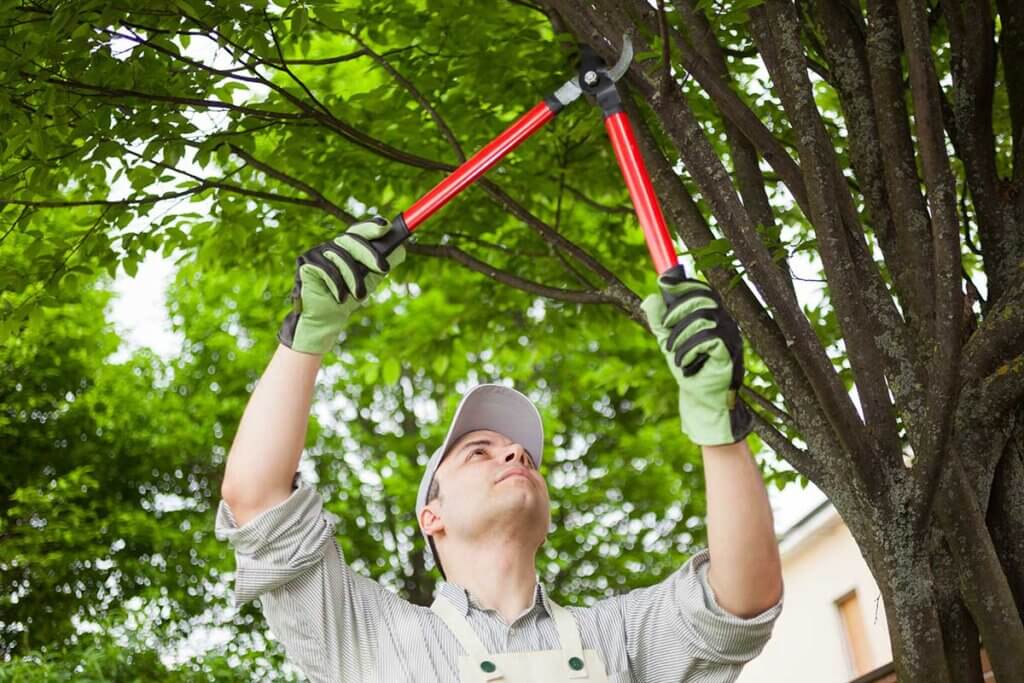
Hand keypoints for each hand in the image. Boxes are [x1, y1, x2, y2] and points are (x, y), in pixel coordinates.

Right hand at [278, 218, 405, 354]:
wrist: (329, 317)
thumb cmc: (350, 296)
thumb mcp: (372, 278)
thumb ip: (384, 262)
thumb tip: (402, 248)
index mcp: (347, 246)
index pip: (360, 230)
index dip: (372, 226)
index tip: (386, 226)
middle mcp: (331, 245)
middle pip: (352, 239)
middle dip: (369, 254)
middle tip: (384, 268)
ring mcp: (317, 252)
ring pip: (341, 256)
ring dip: (353, 278)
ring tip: (358, 296)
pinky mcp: (305, 262)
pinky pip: (326, 268)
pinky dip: (336, 285)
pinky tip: (340, 297)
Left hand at [641, 265, 751, 445]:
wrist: (701, 399)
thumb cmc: (688, 369)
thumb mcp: (668, 342)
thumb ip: (659, 321)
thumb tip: (650, 298)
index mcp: (712, 316)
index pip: (701, 290)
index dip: (683, 284)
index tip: (662, 282)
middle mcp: (725, 322)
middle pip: (701, 298)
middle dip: (676, 312)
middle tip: (665, 331)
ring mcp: (730, 336)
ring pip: (701, 318)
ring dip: (679, 336)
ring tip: (674, 355)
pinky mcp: (730, 352)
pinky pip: (707, 339)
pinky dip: (689, 350)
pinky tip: (685, 364)